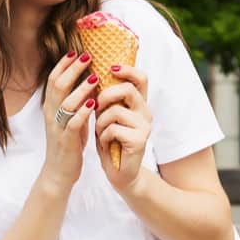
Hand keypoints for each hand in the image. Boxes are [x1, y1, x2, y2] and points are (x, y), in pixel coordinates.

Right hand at [41, 51, 98, 188]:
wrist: (59, 172)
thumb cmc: (68, 144)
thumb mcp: (70, 118)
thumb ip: (77, 101)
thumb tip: (90, 81)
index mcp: (51, 107)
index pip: (53, 79)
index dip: (64, 64)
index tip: (76, 51)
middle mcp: (51, 114)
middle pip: (57, 85)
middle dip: (72, 69)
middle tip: (87, 56)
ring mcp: (57, 126)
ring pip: (65, 102)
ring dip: (80, 88)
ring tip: (94, 77)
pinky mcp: (66, 140)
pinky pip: (73, 123)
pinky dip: (83, 112)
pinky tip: (94, 103)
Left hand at [93, 65, 151, 192]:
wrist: (119, 172)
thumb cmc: (111, 141)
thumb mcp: (107, 116)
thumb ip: (107, 98)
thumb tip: (95, 75)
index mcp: (139, 104)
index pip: (141, 78)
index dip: (127, 69)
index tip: (111, 68)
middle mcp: (145, 112)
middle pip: (127, 89)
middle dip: (106, 96)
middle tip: (97, 107)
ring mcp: (144, 126)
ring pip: (115, 111)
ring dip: (100, 122)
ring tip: (101, 132)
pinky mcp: (139, 140)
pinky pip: (113, 129)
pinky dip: (103, 137)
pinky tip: (106, 144)